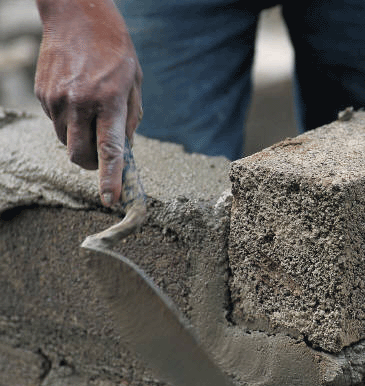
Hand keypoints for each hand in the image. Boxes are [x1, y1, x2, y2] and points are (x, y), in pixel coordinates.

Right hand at [35, 0, 142, 205]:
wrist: (78, 16)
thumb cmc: (115, 51)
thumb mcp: (134, 84)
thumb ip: (130, 120)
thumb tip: (123, 152)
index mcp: (109, 100)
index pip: (109, 150)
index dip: (110, 178)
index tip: (110, 200)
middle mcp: (79, 102)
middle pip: (79, 156)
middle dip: (91, 164)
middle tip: (101, 158)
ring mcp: (56, 99)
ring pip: (65, 142)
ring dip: (79, 141)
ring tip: (90, 114)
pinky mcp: (42, 94)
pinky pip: (55, 123)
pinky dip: (68, 122)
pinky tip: (76, 99)